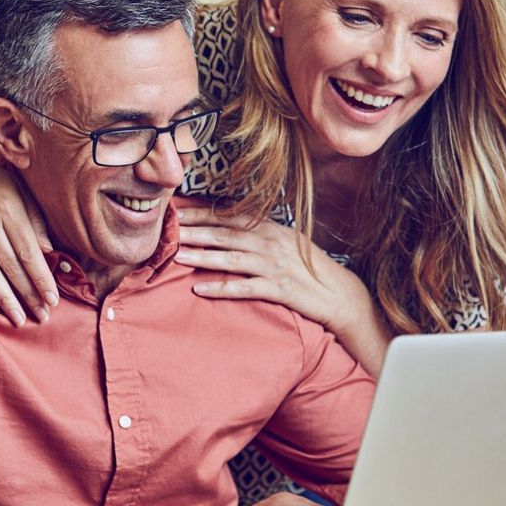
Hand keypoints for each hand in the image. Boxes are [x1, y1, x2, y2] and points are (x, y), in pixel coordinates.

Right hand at [0, 152, 56, 325]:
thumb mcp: (18, 190)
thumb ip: (35, 218)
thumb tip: (49, 251)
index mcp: (8, 207)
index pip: (29, 251)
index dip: (41, 278)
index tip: (53, 299)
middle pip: (11, 266)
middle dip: (28, 294)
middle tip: (42, 316)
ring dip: (5, 300)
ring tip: (20, 319)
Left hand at [174, 208, 370, 337]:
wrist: (337, 292)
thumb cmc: (308, 266)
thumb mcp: (285, 240)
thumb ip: (259, 230)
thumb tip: (229, 222)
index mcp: (269, 228)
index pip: (229, 217)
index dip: (201, 215)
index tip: (177, 212)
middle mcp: (269, 243)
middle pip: (224, 235)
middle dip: (194, 232)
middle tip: (168, 230)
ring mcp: (273, 266)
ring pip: (230, 259)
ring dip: (202, 257)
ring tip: (177, 255)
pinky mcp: (277, 289)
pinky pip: (243, 288)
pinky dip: (220, 288)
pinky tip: (199, 290)